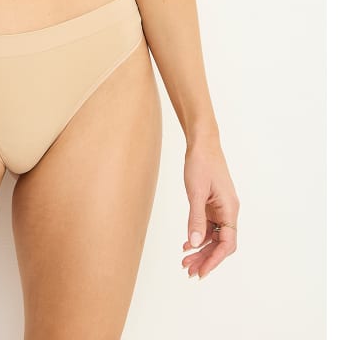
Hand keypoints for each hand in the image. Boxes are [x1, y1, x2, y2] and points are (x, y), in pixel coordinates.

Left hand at [182, 136, 238, 279]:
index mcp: (230, 209)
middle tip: (188, 270)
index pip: (227, 244)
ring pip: (213, 237)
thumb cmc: (201, 163)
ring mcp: (221, 208)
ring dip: (200, 250)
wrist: (202, 143)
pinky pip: (208, 226)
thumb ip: (196, 219)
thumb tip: (194, 243)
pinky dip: (198, 236)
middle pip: (220, 244)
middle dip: (205, 258)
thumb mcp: (196, 192)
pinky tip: (186, 244)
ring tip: (185, 261)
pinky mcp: (212, 204)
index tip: (201, 272)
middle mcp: (228, 211)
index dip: (214, 260)